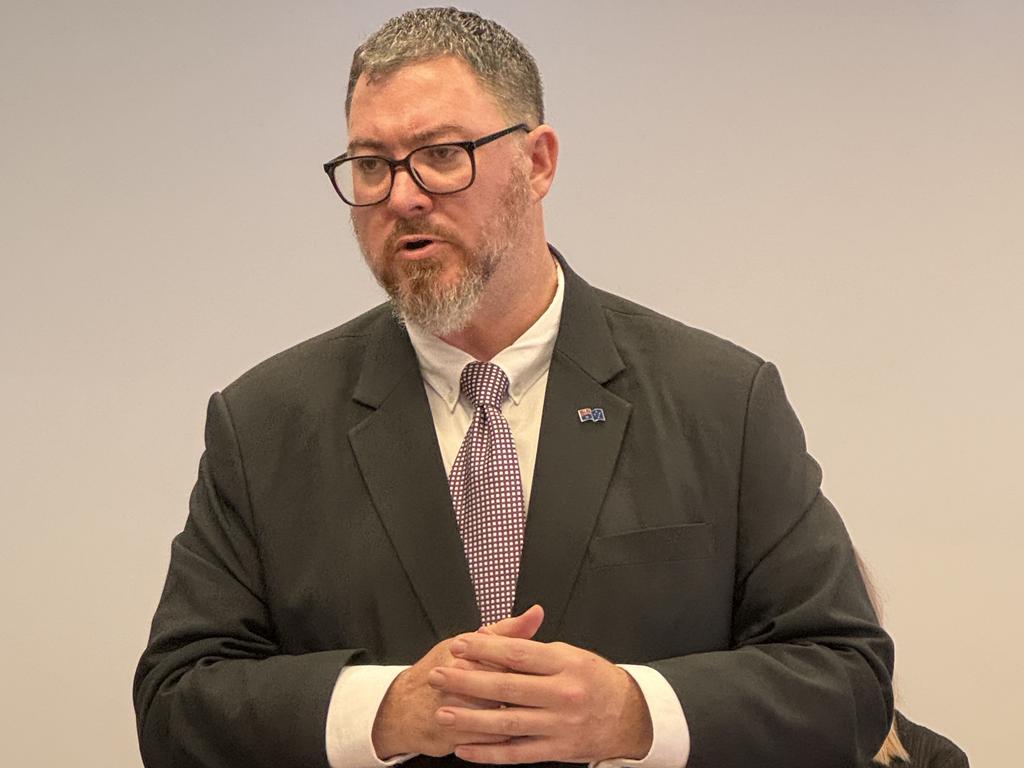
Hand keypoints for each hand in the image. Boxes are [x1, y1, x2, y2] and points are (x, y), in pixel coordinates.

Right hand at [371, 605, 544, 758]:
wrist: (404, 707)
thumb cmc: (442, 670)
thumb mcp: (469, 642)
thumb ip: (508, 631)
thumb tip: (536, 613)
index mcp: (468, 654)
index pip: (509, 657)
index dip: (529, 667)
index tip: (544, 672)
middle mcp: (459, 681)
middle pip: (506, 687)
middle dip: (527, 694)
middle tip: (542, 696)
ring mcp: (456, 710)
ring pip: (501, 716)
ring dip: (522, 717)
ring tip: (533, 714)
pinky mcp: (456, 735)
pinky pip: (492, 740)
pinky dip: (508, 737)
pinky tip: (519, 731)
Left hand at [428, 634, 653, 763]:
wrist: (630, 716)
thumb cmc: (595, 680)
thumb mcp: (570, 654)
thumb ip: (533, 648)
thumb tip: (494, 638)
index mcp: (565, 663)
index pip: (518, 653)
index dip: (485, 649)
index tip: (459, 645)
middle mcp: (563, 694)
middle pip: (506, 686)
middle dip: (467, 681)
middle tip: (439, 675)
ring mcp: (559, 725)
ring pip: (506, 723)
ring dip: (470, 719)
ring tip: (443, 712)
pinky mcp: (556, 751)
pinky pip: (516, 753)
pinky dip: (488, 753)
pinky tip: (465, 748)